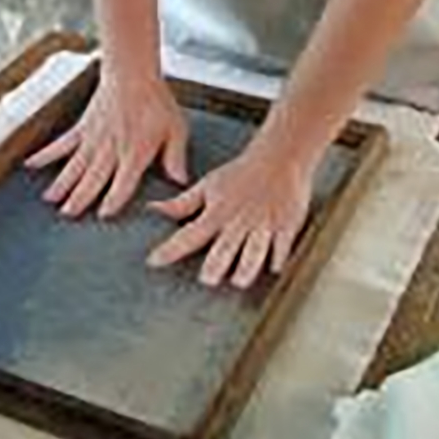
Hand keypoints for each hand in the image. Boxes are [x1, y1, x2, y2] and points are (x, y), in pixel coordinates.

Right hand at [24, 73, 188, 219]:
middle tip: (67, 215)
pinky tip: (31, 164)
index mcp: (135, 152)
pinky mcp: (82, 127)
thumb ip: (175, 157)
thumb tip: (181, 181)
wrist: (133, 72)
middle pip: (94, 178)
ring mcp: (93, 138)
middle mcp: (111, 148)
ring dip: (62, 183)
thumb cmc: (156, 101)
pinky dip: (46, 154)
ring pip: (75, 166)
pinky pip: (62, 143)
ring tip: (50, 200)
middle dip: (81, 198)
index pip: (123, 182)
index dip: (114, 199)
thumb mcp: (176, 129)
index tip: (103, 214)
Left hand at [146, 129, 314, 288]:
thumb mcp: (209, 186)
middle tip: (207, 280)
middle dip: (214, 267)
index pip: (188, 235)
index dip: (170, 249)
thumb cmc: (240, 173)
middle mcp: (238, 221)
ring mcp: (263, 225)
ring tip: (237, 281)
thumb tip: (152, 209)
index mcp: (218, 212)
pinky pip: (281, 248)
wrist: (279, 156)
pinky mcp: (286, 226)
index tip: (153, 261)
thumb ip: (182, 204)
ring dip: (245, 270)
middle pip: (224, 250)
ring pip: (253, 254)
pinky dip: (276, 259)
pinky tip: (271, 268)